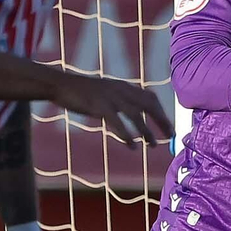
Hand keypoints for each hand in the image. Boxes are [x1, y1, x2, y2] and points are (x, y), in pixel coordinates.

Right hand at [51, 73, 172, 144]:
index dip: (162, 112)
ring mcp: (110, 97)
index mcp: (123, 86)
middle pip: (148, 104)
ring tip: (153, 145)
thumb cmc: (82, 92)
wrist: (60, 84)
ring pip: (135, 114)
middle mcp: (120, 89)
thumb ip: (120, 100)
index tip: (169, 127)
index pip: (150, 97)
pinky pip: (117, 122)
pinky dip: (127, 134)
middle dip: (161, 120)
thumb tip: (135, 114)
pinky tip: (132, 146)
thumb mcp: (105, 92)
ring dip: (146, 131)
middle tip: (170, 135)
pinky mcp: (98, 105)